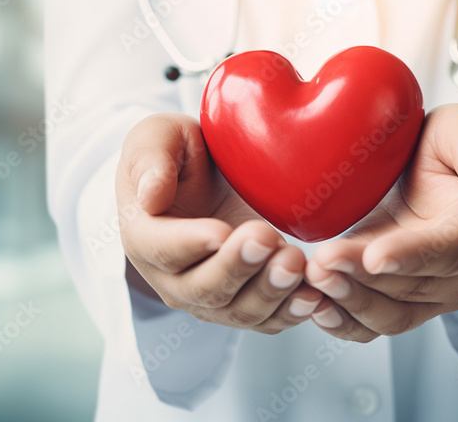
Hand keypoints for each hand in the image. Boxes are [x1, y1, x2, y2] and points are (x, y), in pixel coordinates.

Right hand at [116, 113, 323, 333]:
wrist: (211, 179)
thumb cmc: (181, 154)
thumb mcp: (158, 137)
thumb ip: (149, 159)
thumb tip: (150, 196)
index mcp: (143, 236)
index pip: (161, 249)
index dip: (190, 244)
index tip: (221, 231)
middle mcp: (171, 279)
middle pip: (203, 289)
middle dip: (237, 267)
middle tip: (267, 238)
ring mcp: (208, 299)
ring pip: (238, 311)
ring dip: (269, 291)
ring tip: (295, 262)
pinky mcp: (244, 305)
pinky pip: (268, 320)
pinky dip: (291, 311)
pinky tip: (314, 295)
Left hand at [303, 104, 457, 341]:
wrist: (435, 180)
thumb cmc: (445, 149)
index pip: (448, 250)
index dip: (411, 256)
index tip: (375, 255)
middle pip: (411, 288)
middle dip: (363, 281)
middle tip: (321, 264)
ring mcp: (429, 294)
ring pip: (390, 315)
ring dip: (348, 303)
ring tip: (311, 280)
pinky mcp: (397, 302)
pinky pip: (371, 325)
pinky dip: (342, 322)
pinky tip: (312, 305)